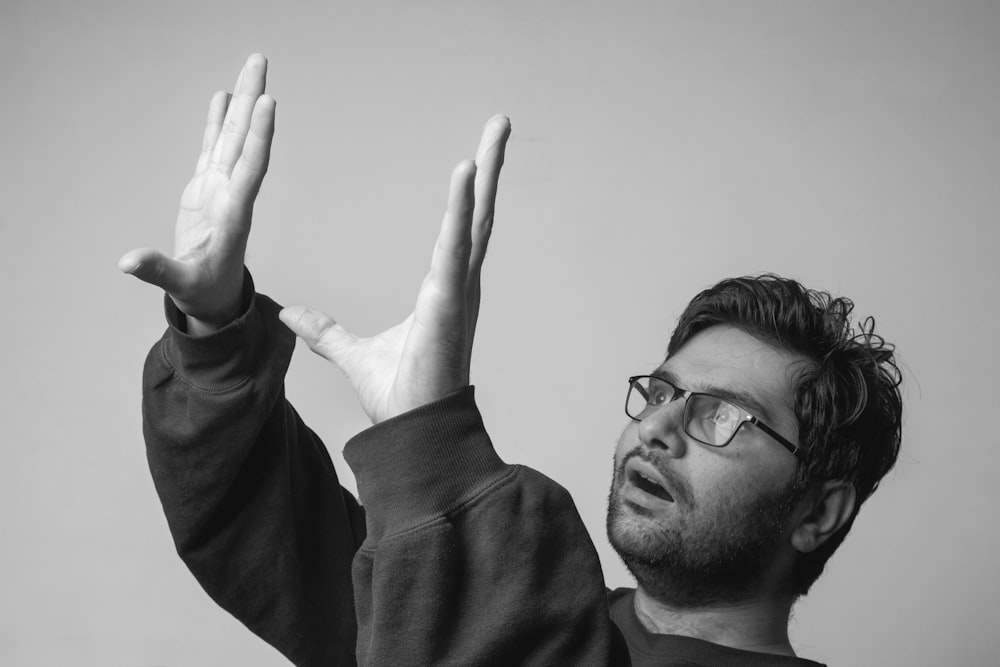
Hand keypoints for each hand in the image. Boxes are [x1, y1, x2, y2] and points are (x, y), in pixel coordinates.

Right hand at [118, 54, 274, 333]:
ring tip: (251, 66)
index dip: (259, 136)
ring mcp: (220, 188)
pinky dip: (219, 122)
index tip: (268, 103)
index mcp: (233, 214)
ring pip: (233, 137)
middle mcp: (232, 193)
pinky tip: (224, 97)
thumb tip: (128, 262)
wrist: (215, 299)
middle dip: (253, 99)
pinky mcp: (207, 189)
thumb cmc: (205, 293)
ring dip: (242, 102)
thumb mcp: (182, 286)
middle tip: (260, 60)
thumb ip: (158, 271)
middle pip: (244, 139)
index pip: (250, 167)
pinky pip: (215, 148)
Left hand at [279, 116, 510, 423]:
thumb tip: (290, 316)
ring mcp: (458, 289)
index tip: (474, 155)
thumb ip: (325, 333)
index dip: (469, 192)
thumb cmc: (400, 396)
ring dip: (486, 172)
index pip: (459, 228)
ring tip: (494, 130)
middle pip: (477, 212)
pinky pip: (455, 245)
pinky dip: (462, 207)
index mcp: (443, 288)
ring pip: (476, 219)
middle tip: (497, 122)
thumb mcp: (353, 355)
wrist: (412, 433)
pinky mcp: (449, 301)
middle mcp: (458, 282)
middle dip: (489, 165)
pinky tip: (467, 171)